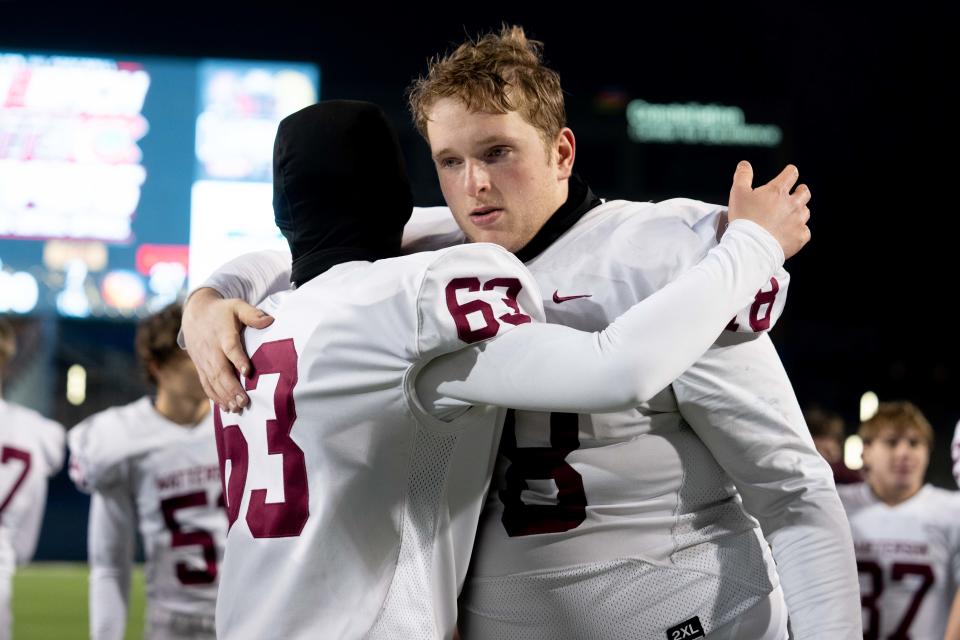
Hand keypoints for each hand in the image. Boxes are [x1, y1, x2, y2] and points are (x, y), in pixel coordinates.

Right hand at [181, 288, 273, 411]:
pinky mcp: (200, 367)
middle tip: (244, 402)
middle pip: (219, 370)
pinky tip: (225, 408)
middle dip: (231, 387)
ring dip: (223, 396)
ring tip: (237, 409)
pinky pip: (206, 384)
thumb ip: (253, 314)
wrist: (194, 313)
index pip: (230, 348)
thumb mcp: (237, 306)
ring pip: (212, 380)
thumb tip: (270, 320)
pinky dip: (214, 397)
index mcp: (222, 334)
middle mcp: (211, 349)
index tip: (247, 372)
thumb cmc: (222, 311)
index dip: (238, 359)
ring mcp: (204, 360)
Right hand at [727, 161, 811, 258]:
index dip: (790, 172)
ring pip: (806, 211)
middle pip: (804, 192)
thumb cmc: (744, 219)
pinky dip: (799, 231)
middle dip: (800, 191)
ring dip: (799, 211)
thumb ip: (743, 175)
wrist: (752, 246)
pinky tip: (790, 233)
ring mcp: (798, 220)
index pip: (791, 174)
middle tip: (796, 193)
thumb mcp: (738, 193)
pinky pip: (805, 232)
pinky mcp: (800, 237)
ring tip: (790, 215)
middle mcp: (792, 204)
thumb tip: (745, 164)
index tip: (789, 173)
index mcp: (778, 191)